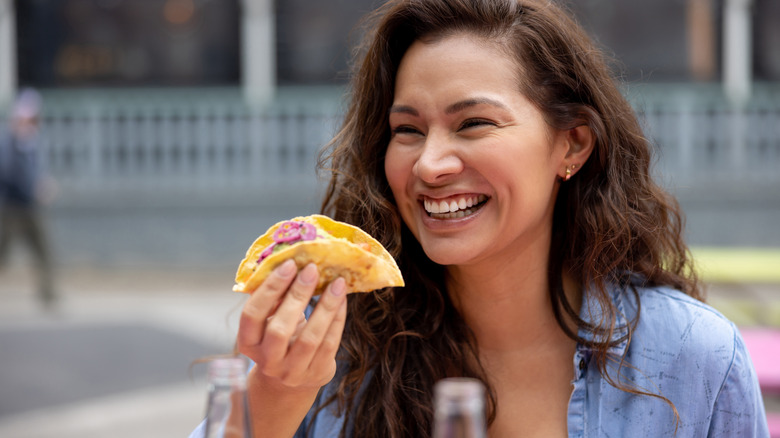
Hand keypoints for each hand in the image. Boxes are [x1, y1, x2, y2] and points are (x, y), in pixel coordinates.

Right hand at [237, 259, 347, 390]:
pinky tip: (342, 299)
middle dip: (297, 296)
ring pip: (310, 338)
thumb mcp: (270, 321)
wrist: (291, 380)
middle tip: (312, 269)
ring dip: (325, 306)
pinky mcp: (317, 373)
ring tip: (337, 282)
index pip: (252, 315)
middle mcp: (268, 361)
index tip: (288, 264)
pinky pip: (330, 344)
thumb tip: (292, 264)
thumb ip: (275, 300)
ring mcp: (293, 372)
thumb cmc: (280, 338)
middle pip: (279, 329)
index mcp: (248, 343)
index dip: (269, 289)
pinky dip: (337, 319)